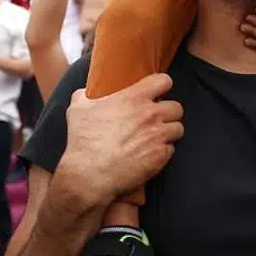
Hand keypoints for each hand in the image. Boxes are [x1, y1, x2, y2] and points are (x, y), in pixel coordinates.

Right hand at [57, 73, 183, 208]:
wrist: (90, 174)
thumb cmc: (83, 141)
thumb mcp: (78, 108)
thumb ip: (86, 94)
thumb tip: (88, 91)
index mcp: (134, 98)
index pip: (164, 81)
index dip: (162, 86)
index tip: (157, 92)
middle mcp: (150, 114)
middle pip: (177, 107)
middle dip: (168, 112)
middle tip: (157, 119)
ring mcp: (158, 136)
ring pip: (178, 128)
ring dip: (169, 132)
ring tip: (156, 137)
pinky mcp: (160, 156)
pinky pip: (171, 149)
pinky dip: (163, 151)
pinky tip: (150, 153)